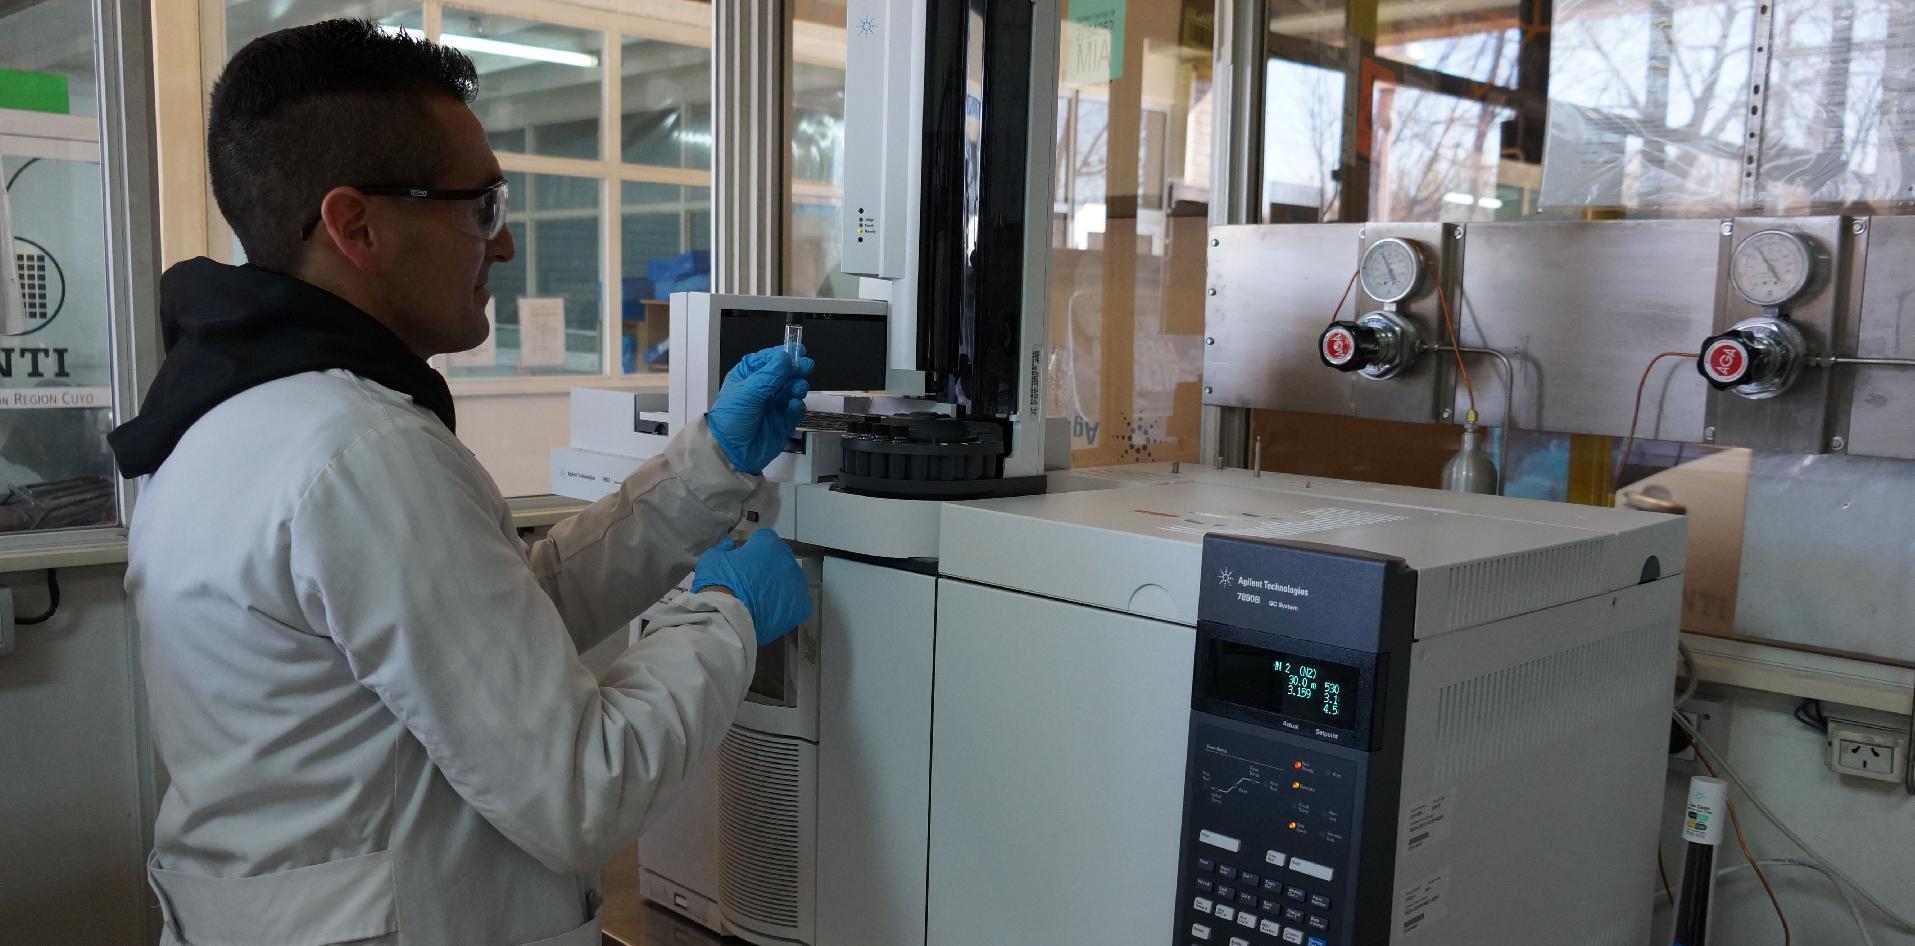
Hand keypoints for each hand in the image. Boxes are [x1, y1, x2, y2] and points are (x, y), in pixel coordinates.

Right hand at [690, 530, 811, 646]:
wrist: (728, 617)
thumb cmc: (720, 582)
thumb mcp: (713, 558)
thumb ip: (725, 548)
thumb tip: (729, 546)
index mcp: (768, 545)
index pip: (765, 538)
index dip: (754, 547)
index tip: (745, 557)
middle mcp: (787, 561)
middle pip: (781, 558)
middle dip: (769, 565)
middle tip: (754, 578)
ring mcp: (797, 585)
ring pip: (792, 580)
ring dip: (781, 584)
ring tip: (764, 596)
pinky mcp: (800, 606)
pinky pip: (799, 601)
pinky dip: (789, 604)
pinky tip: (776, 609)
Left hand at [707, 345, 813, 473]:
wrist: (731, 454)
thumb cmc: (731, 420)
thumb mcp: (748, 392)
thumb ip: (770, 375)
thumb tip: (786, 358)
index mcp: (747, 377)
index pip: (767, 360)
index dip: (782, 354)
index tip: (798, 350)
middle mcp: (760, 389)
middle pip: (784, 373)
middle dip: (795, 370)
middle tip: (805, 367)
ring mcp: (772, 406)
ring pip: (791, 390)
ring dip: (796, 387)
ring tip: (797, 390)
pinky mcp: (781, 422)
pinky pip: (794, 410)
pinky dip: (796, 406)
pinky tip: (793, 406)